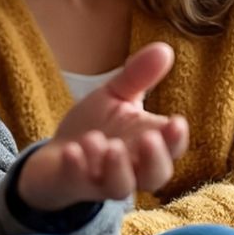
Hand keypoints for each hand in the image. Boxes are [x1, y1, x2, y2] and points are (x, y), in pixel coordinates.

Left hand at [18, 42, 188, 210]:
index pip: (171, 148)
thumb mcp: (115, 97)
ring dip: (116, 167)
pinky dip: (77, 167)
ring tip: (106, 143)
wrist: (57, 156)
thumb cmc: (96, 126)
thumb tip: (165, 48)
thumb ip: (139, 76)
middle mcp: (131, 167)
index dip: (176, 139)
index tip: (177, 121)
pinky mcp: (75, 184)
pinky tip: (72, 150)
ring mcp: (102, 179)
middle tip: (148, 138)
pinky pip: (78, 182)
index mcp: (146, 145)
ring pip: (120, 186)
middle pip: (155, 177)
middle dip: (155, 160)